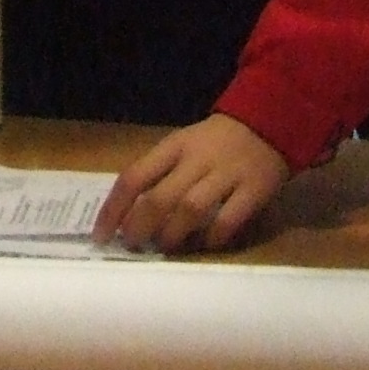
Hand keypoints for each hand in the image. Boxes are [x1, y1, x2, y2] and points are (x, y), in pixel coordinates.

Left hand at [96, 114, 293, 251]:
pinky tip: (204, 245)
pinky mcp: (254, 189)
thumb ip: (158, 174)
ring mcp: (227, 174)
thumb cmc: (213, 142)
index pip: (134, 176)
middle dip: (140, 226)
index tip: (100, 236)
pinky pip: (229, 219)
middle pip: (160, 197)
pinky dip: (213, 237)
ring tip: (164, 247)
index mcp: (174, 146)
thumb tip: (124, 215)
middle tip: (131, 246)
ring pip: (191, 208)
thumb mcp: (181, 146)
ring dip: (172, 233)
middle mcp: (197, 160)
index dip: (113, 209)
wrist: (267, 122)